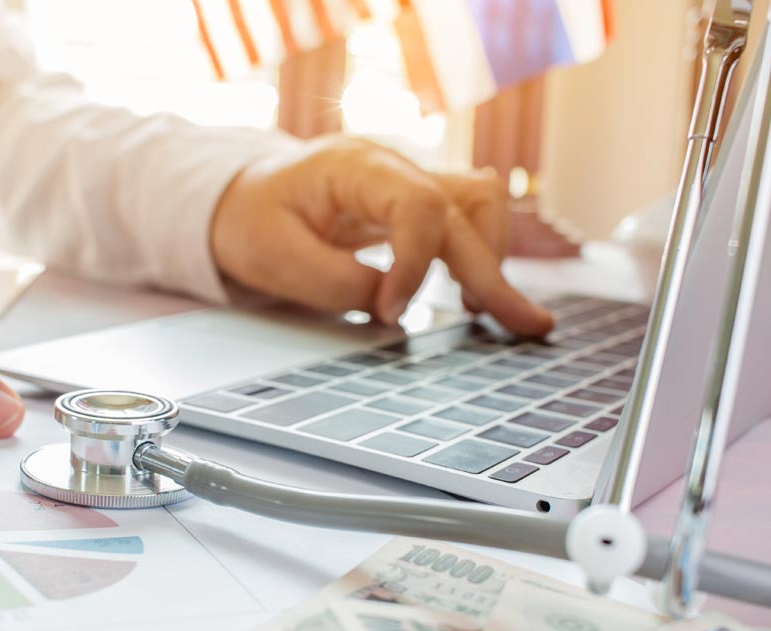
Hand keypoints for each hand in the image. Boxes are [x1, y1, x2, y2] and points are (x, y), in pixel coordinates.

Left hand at [210, 137, 553, 335]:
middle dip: (492, 272)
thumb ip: (334, 281)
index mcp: (354, 164)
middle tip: (524, 325)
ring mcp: (410, 181)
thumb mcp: (273, 257)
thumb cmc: (253, 221)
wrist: (246, 199)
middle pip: (465, 207)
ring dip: (496, 259)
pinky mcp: (418, 206)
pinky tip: (481, 300)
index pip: (417, 204)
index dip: (416, 264)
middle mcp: (394, 165)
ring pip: (481, 205)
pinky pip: (469, 222)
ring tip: (508, 315)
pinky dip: (482, 258)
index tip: (391, 313)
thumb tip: (390, 304)